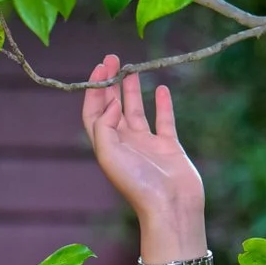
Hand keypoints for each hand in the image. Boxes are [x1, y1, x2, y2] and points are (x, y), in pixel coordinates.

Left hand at [82, 55, 206, 252]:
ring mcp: (147, 144)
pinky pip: (164, 120)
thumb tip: (110, 104)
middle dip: (111, 82)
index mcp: (106, 146)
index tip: (100, 67)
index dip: (94, 89)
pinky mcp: (169, 146)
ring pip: (136, 110)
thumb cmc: (138, 184)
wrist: (172, 206)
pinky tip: (162, 88)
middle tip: (114, 59)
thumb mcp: (110, 154)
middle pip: (113, 107)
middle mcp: (124, 143)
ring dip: (132, 89)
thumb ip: (104, 126)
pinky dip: (163, 104)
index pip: (93, 112)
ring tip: (132, 68)